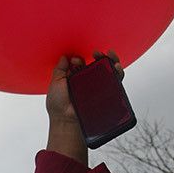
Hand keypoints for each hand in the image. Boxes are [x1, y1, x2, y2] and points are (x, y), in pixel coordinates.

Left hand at [45, 50, 123, 164]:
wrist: (67, 120)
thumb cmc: (58, 105)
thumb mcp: (55, 83)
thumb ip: (59, 69)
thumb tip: (64, 56)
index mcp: (73, 78)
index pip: (80, 64)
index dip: (79, 59)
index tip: (75, 60)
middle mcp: (86, 82)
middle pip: (95, 65)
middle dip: (98, 55)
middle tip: (96, 53)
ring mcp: (96, 88)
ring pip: (107, 71)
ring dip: (110, 60)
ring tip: (109, 55)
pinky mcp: (106, 93)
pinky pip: (115, 81)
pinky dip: (117, 72)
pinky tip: (116, 66)